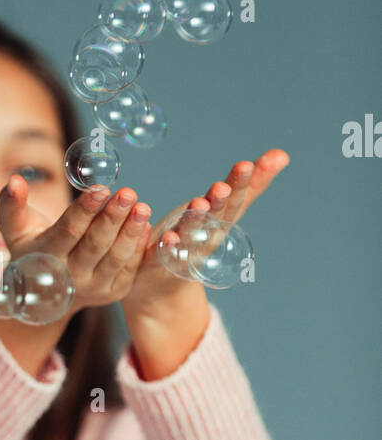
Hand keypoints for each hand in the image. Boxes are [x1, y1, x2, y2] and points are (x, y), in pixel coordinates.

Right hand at [0, 172, 151, 315]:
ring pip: (115, 258)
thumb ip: (12, 203)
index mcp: (46, 257)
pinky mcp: (113, 292)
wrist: (45, 295)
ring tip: (142, 208)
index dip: (85, 210)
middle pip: (95, 244)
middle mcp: (70, 276)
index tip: (101, 188)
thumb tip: (14, 180)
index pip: (68, 231)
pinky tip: (145, 226)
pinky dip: (138, 248)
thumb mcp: (14, 229)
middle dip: (113, 218)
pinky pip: (129, 269)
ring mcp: (93, 287)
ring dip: (131, 232)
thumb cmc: (31, 250)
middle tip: (128, 193)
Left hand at [123, 149, 289, 321]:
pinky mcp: (156, 264)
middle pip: (214, 219)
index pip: (234, 202)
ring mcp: (182, 253)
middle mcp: (205, 240)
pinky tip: (167, 236)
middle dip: (220, 203)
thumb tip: (282, 155)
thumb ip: (248, 185)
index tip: (245, 165)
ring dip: (194, 221)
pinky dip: (165, 245)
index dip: (240, 185)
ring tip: (198, 204)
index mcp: (220, 224)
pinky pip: (160, 254)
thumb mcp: (220, 208)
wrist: (163, 284)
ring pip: (189, 236)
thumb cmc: (196, 236)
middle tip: (222, 187)